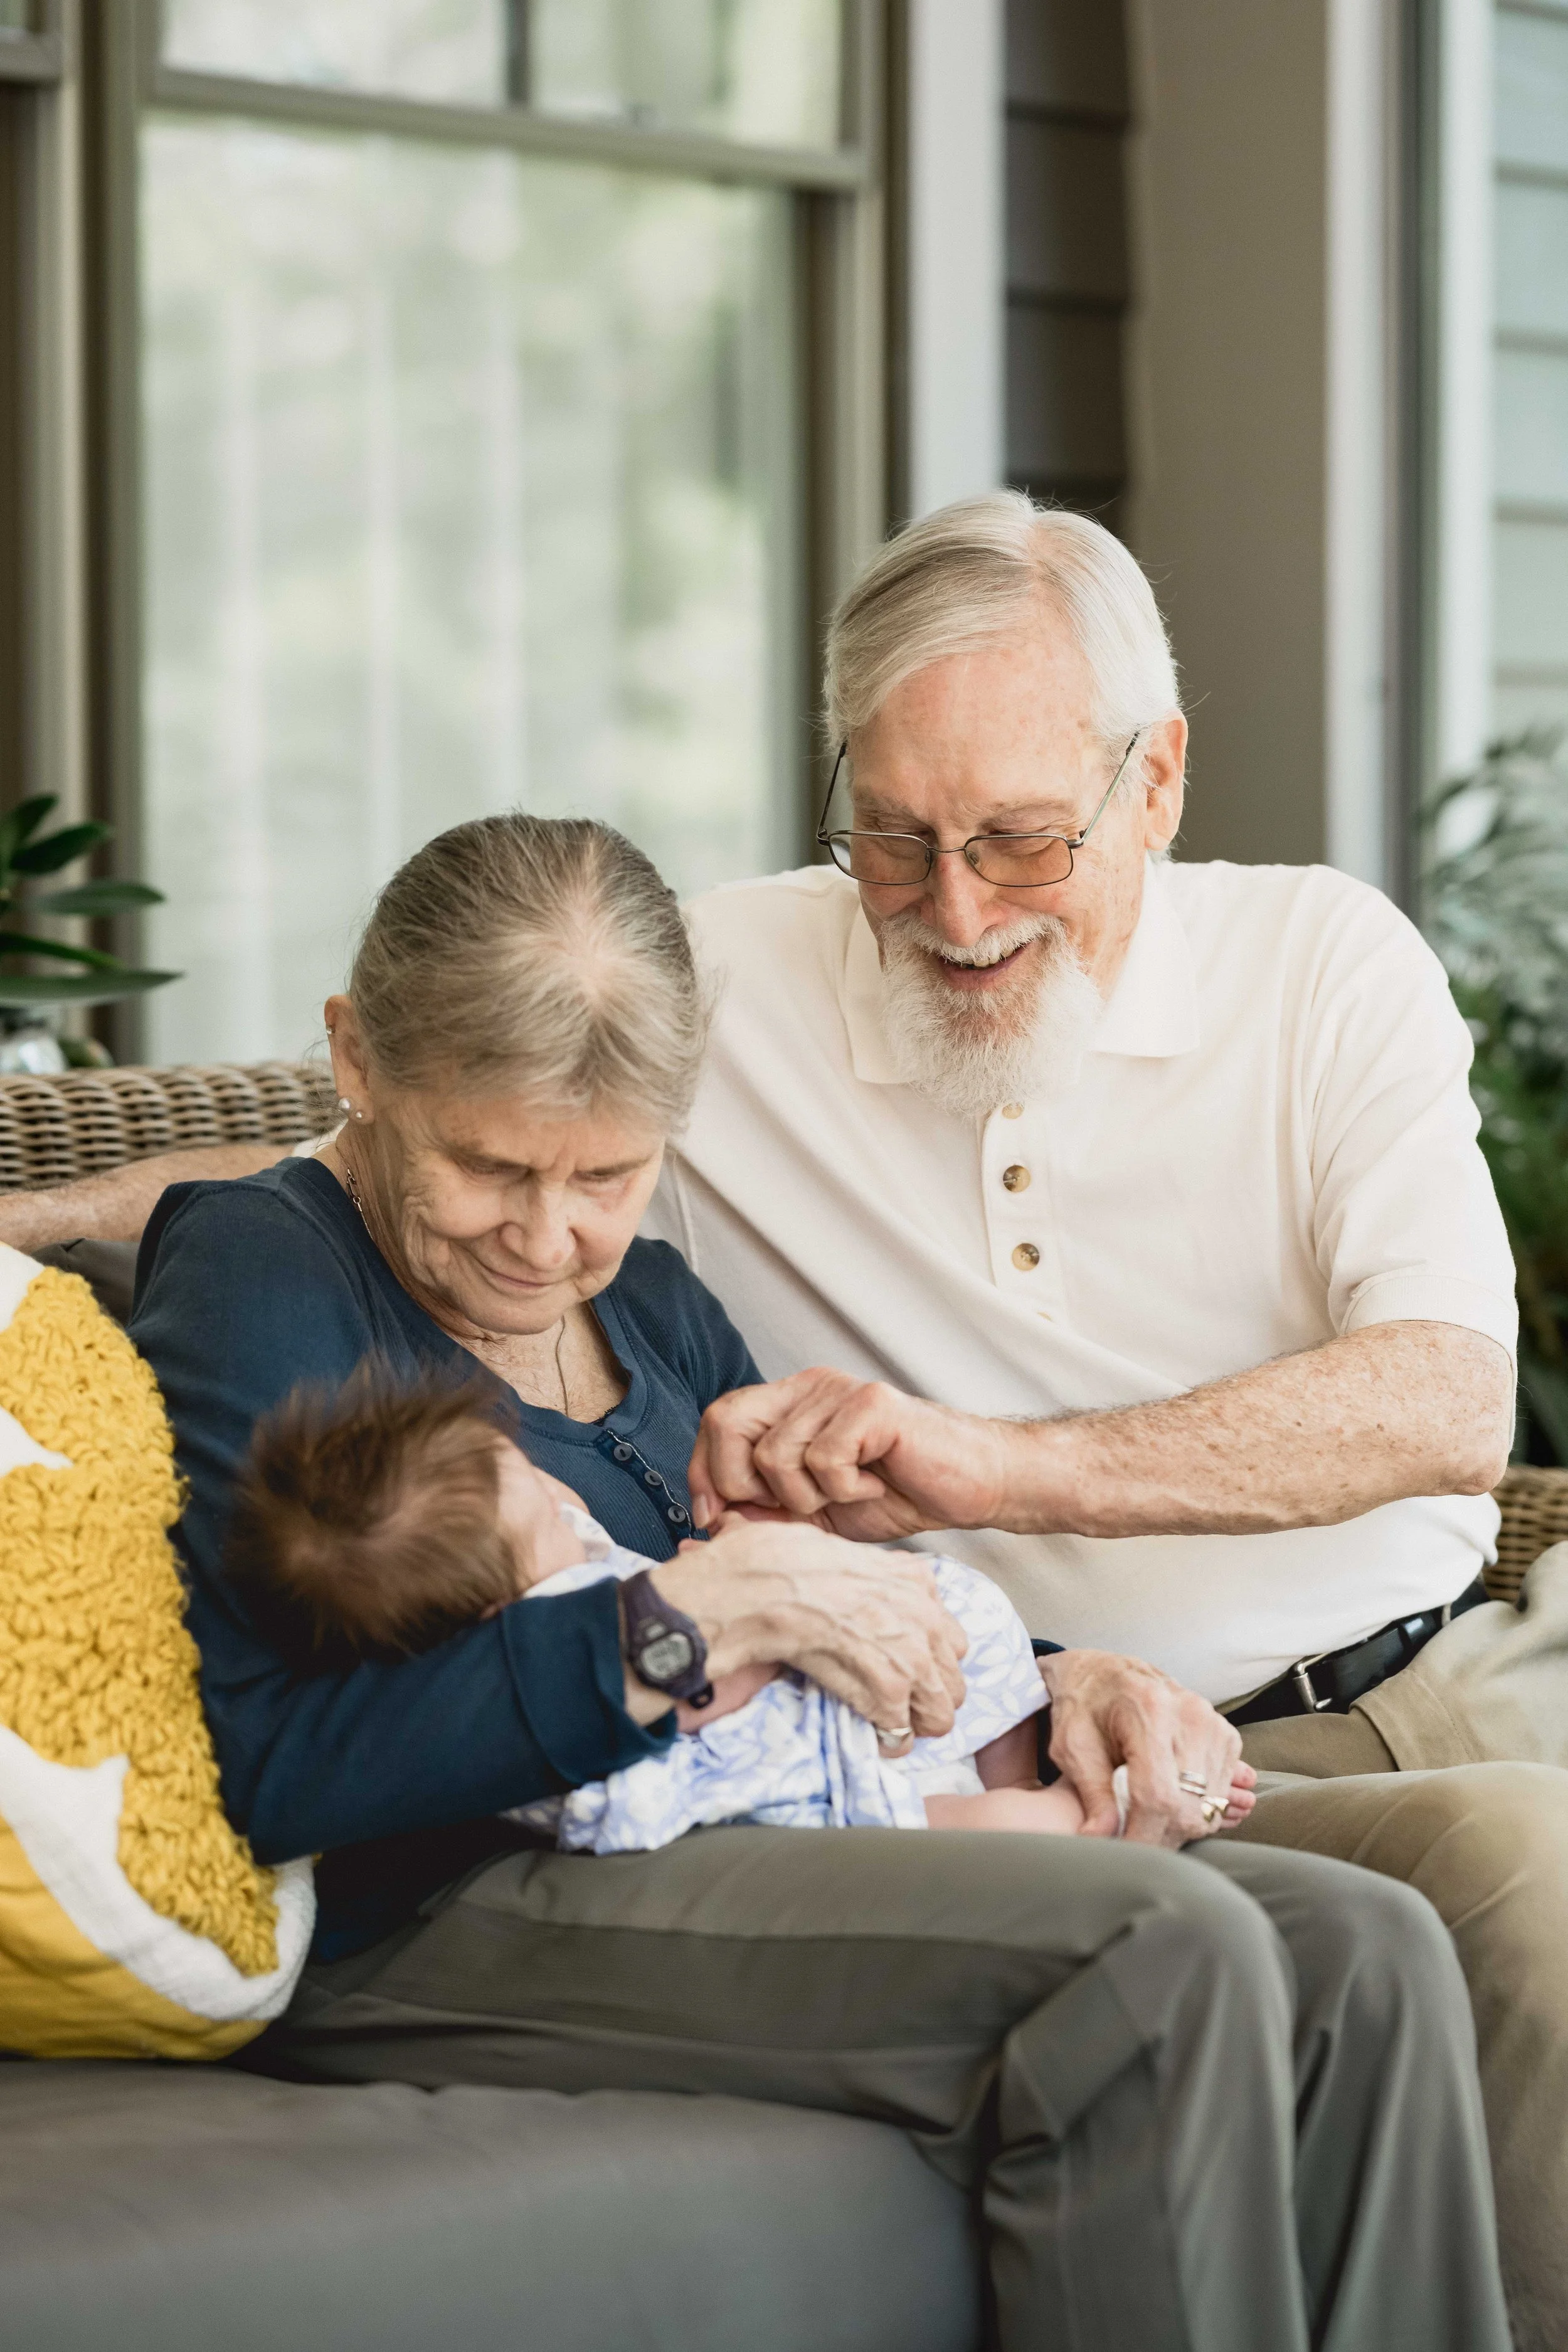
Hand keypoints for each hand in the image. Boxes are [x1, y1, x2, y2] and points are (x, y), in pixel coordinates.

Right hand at [645, 1520, 968, 1747]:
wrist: (767, 1585)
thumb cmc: (787, 1560)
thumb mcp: (845, 1553)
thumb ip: (872, 1580)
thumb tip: (860, 1597)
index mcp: (917, 1581)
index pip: (949, 1637)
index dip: (928, 1658)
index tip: (904, 1668)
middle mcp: (926, 1617)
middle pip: (953, 1680)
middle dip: (927, 1696)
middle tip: (899, 1705)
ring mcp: (912, 1655)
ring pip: (940, 1714)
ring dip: (913, 1723)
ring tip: (887, 1725)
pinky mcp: (890, 1688)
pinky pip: (901, 1732)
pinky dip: (885, 1740)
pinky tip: (868, 1734)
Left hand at [689, 1370, 1013, 1541]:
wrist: (972, 1486)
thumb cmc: (897, 1494)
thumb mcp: (816, 1514)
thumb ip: (765, 1512)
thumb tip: (712, 1522)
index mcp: (790, 1404)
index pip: (717, 1419)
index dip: (704, 1470)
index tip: (715, 1516)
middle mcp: (808, 1388)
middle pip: (727, 1420)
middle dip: (740, 1483)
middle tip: (791, 1508)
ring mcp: (839, 1391)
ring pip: (774, 1454)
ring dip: (807, 1497)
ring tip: (851, 1495)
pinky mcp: (871, 1405)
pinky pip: (823, 1459)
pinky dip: (845, 1490)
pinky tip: (875, 1486)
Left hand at [1039, 1649, 1254, 1846]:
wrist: (1105, 1672)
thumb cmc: (1082, 1706)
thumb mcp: (1073, 1746)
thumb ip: (1091, 1793)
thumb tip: (1100, 1840)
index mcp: (1148, 1712)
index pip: (1159, 1796)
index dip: (1144, 1837)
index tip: (1126, 1857)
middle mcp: (1189, 1715)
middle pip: (1189, 1806)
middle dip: (1162, 1838)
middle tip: (1134, 1845)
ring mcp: (1212, 1724)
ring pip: (1211, 1805)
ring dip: (1181, 1828)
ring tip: (1149, 1825)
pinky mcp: (1224, 1734)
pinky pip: (1222, 1791)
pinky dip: (1199, 1809)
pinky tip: (1171, 1806)